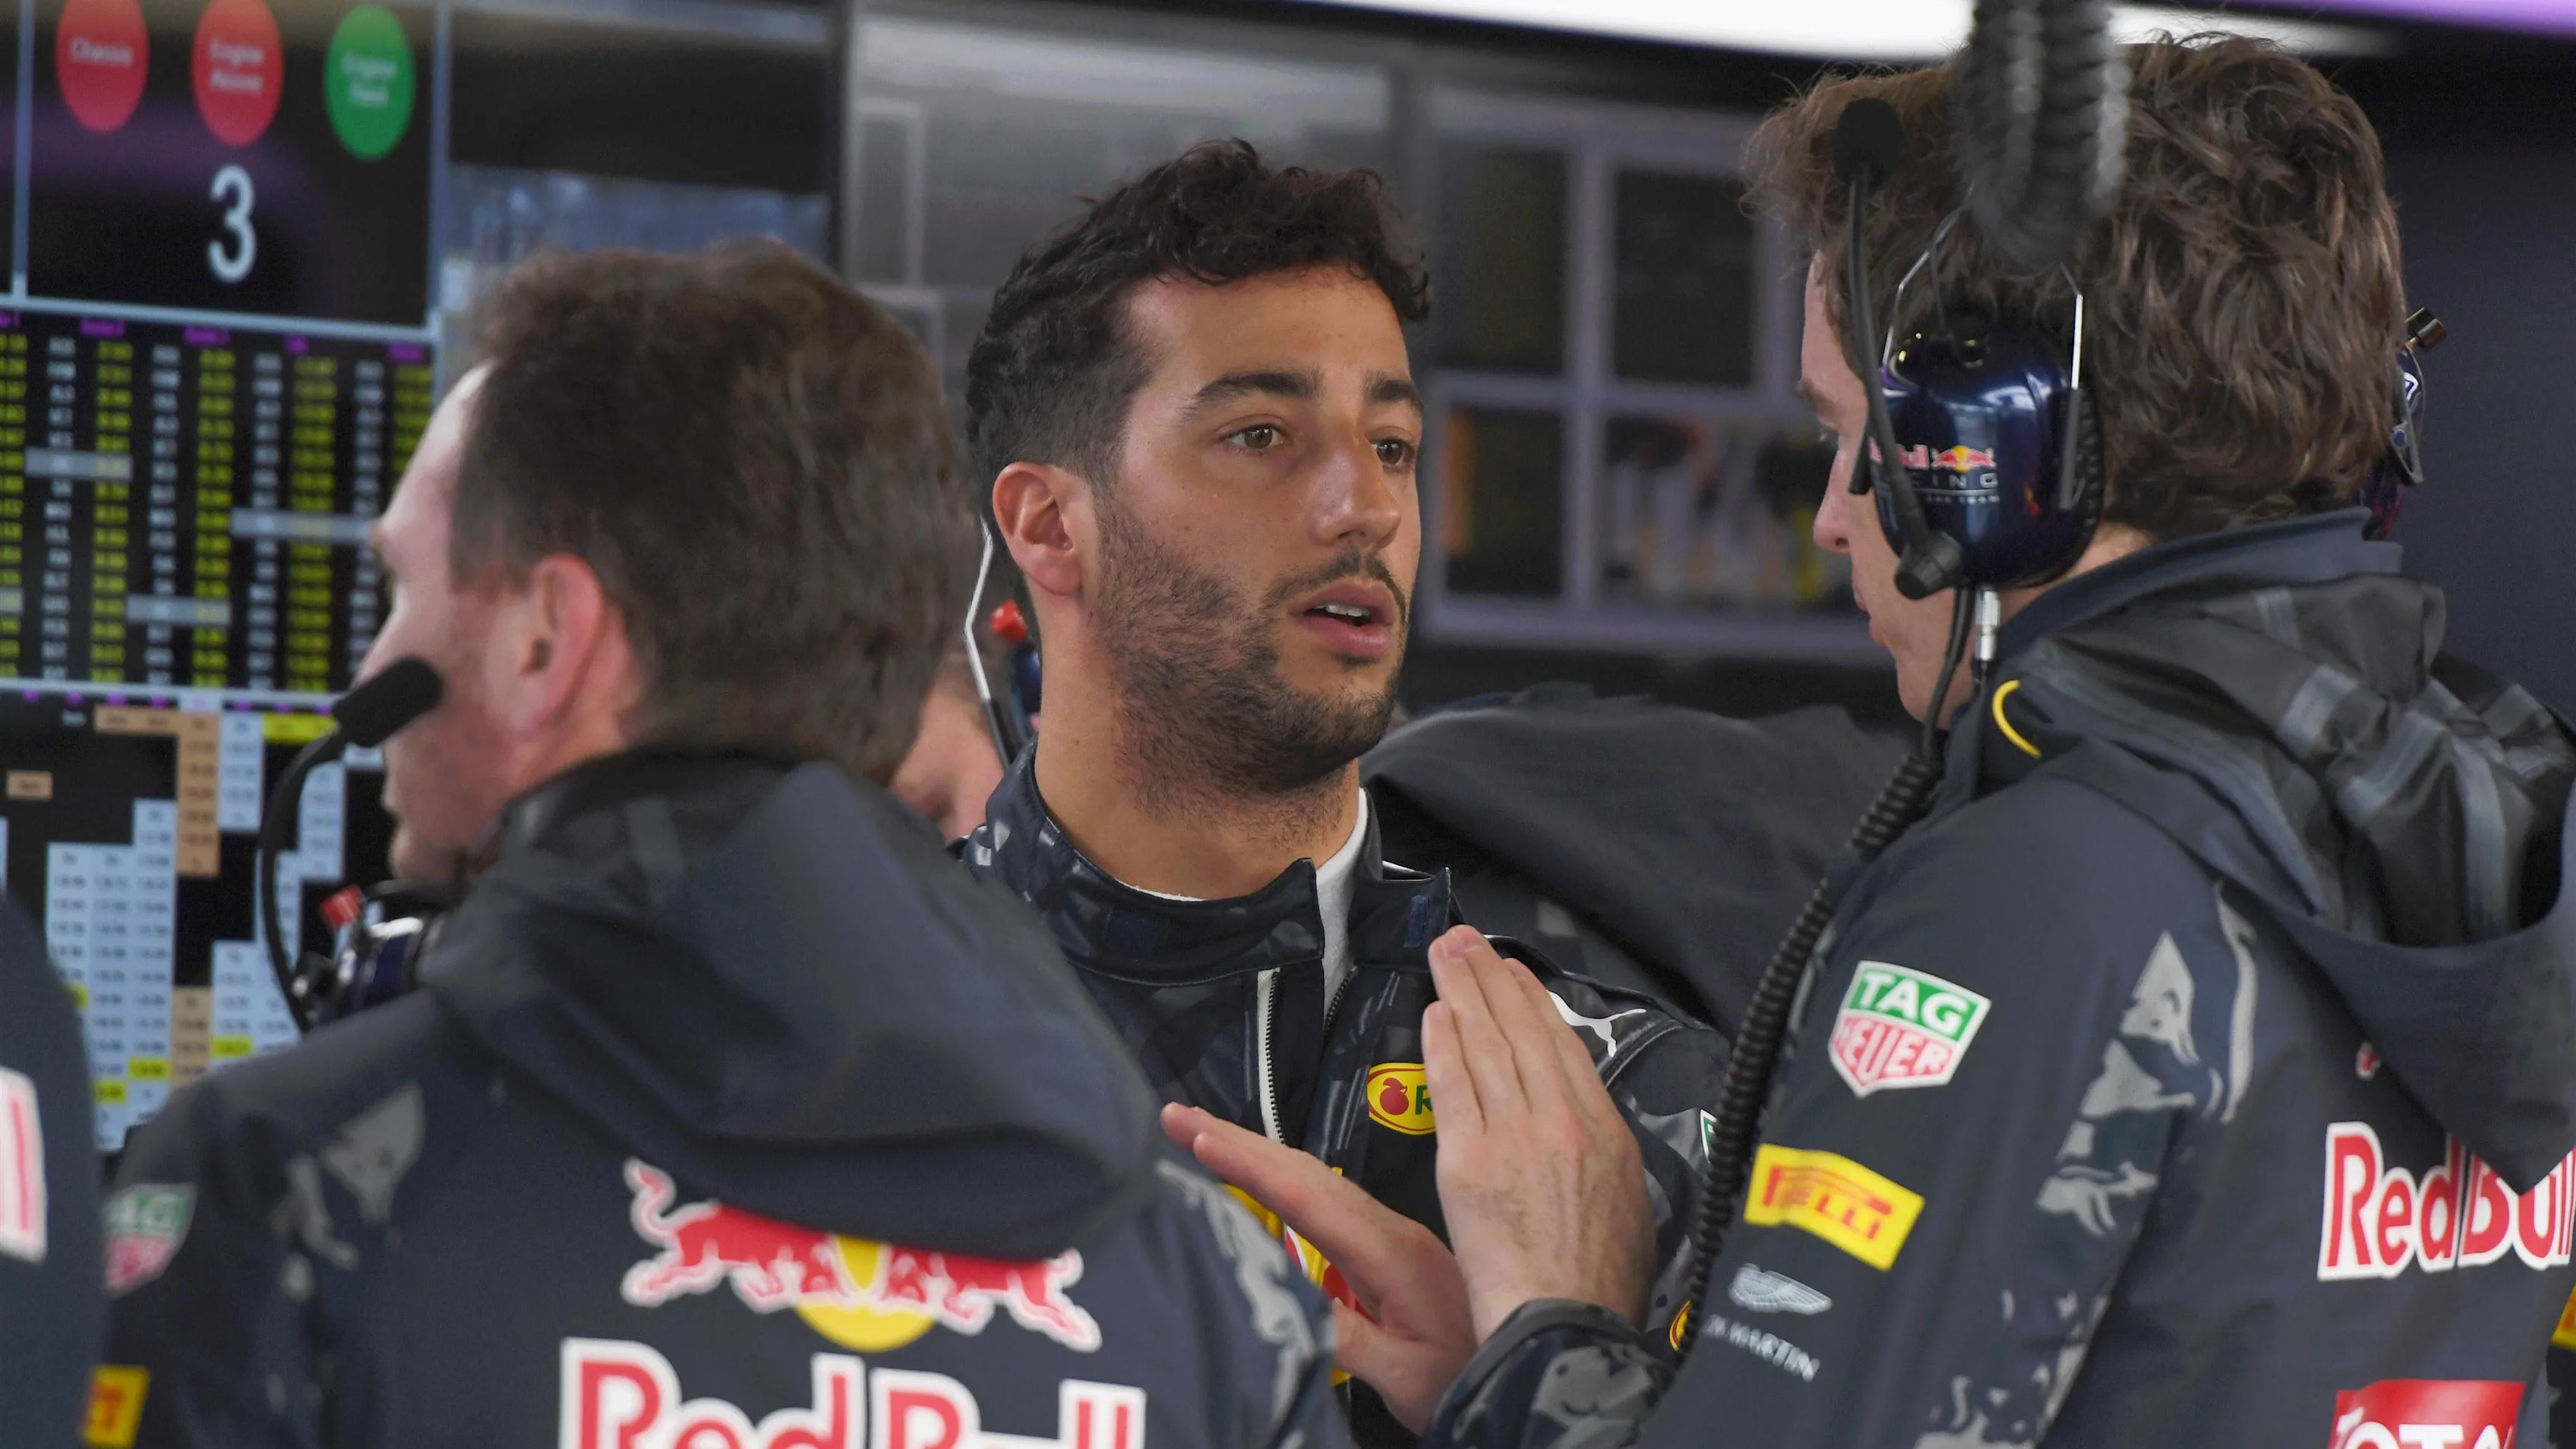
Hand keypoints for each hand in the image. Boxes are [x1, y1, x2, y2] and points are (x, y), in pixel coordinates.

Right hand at [1162, 1102, 1476, 1431]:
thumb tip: (1276, 1303)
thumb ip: (1342, 1337)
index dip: (1243, 1161)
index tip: (1195, 1131)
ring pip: (1322, 1178)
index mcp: (1388, 1253)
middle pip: (1304, 1172)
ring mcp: (1398, 1237)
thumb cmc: (1474, 1376)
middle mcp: (1392, 1233)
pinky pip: (1341, 1197)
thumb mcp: (1402, 1374)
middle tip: (1180, 1115)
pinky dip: (1297, 1174)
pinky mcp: (1403, 1251)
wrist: (1539, 1370)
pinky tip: (1279, 1172)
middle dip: (1239, 1141)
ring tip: (1212, 1132)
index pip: (1301, 1194)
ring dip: (1264, 1152)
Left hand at [1424, 924, 1653, 1338]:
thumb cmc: (1601, 1290)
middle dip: (1491, 978)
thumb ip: (1607, 1162)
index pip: (1565, 1050)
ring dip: (1463, 993)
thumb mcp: (1632, 1213)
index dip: (1535, 1005)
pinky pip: (1453, 1086)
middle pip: (1522, 1034)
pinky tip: (1434, 1013)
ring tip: (1446, 955)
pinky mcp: (1469, 1161)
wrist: (1567, 1327)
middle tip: (1467, 938)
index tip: (1515, 974)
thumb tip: (1591, 1137)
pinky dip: (1444, 1044)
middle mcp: (1562, 1124)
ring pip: (1486, 1047)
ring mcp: (1515, 1137)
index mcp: (1606, 1136)